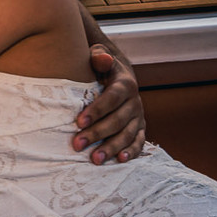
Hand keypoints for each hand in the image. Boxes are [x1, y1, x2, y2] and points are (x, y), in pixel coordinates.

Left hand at [72, 45, 145, 164]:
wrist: (118, 75)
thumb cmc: (100, 67)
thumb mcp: (98, 56)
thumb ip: (98, 56)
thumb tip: (103, 58)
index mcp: (125, 84)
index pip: (111, 99)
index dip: (96, 111)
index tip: (78, 122)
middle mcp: (135, 101)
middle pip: (117, 120)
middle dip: (97, 133)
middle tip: (77, 144)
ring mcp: (138, 116)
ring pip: (127, 134)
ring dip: (111, 148)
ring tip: (95, 159)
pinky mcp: (139, 128)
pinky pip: (138, 142)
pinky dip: (131, 152)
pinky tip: (119, 160)